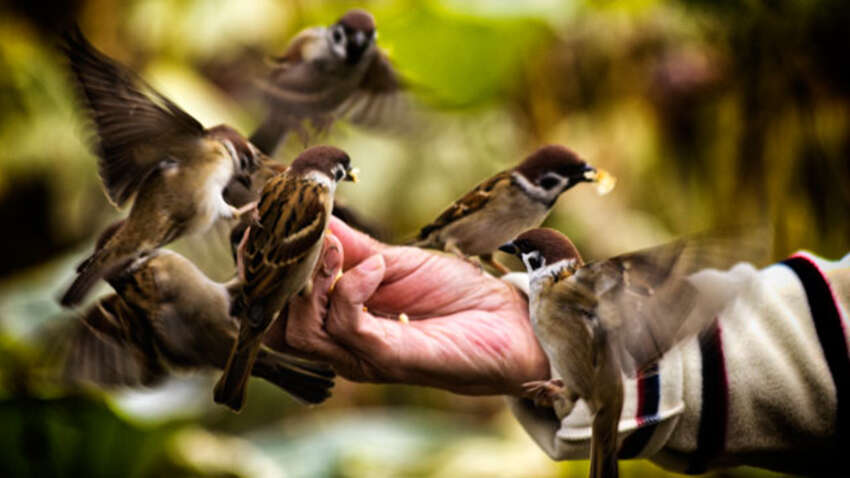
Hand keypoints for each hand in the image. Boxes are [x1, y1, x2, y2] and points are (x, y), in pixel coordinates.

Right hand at [275, 217, 549, 396]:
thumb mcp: (393, 261)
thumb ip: (350, 247)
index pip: (275, 307)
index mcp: (338, 320)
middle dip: (276, 277)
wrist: (509, 321)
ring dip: (313, 282)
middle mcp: (342, 344)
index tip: (257, 227)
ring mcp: (362, 355)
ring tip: (340, 250)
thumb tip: (312, 215)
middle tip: (296, 236)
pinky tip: (375, 269)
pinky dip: (351, 290)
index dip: (259, 271)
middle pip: (275, 325)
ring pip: (301, 331)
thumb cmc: (455, 294)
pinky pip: (348, 328)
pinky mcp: (388, 359)